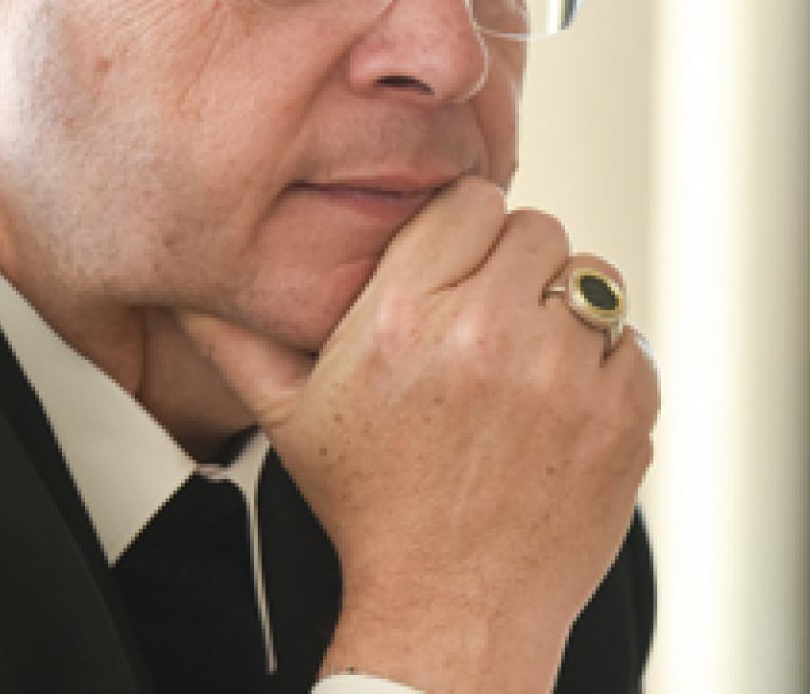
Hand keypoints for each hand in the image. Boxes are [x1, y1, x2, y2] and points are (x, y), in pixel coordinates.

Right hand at [184, 177, 658, 692]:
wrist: (451, 609)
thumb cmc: (369, 509)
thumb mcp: (287, 417)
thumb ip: (235, 336)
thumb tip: (176, 283)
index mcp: (401, 318)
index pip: (469, 200)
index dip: (463, 230)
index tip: (454, 267)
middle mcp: (487, 334)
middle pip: (536, 229)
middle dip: (513, 266)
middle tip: (489, 320)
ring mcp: (565, 376)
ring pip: (593, 279)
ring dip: (565, 311)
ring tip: (528, 361)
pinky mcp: (622, 417)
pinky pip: (633, 344)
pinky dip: (605, 368)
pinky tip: (559, 408)